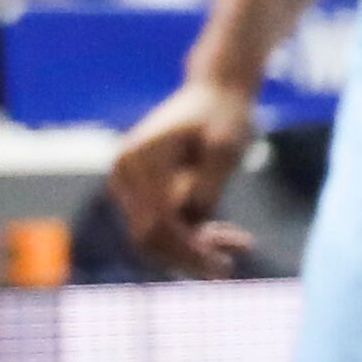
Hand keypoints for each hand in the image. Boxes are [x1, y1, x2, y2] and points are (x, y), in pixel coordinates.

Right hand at [105, 76, 261, 275]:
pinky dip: (187, 234)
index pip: (157, 224)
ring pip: (151, 235)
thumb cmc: (226, 117)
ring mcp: (125, 181)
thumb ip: (207, 187)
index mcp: (140, 159)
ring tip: (238, 244)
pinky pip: (156, 223)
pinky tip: (223, 235)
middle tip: (230, 267)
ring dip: (191, 247)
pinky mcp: (136, 188)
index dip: (188, 252)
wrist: (216, 92)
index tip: (223, 268)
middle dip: (189, 256)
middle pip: (148, 236)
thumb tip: (191, 226)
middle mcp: (123, 172)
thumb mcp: (226, 149)